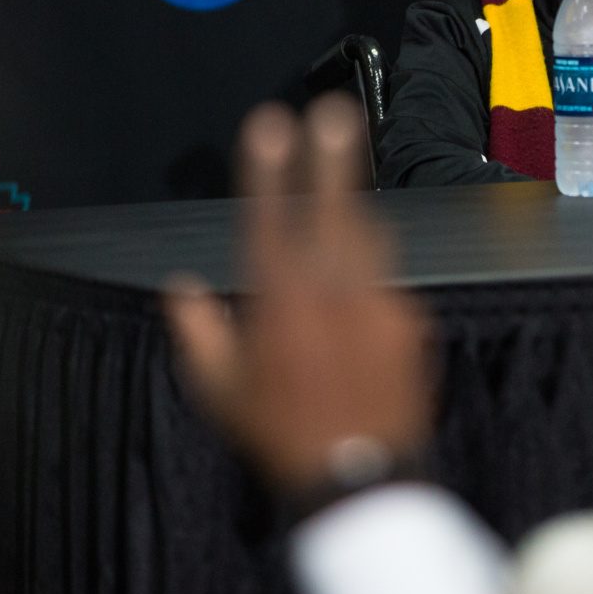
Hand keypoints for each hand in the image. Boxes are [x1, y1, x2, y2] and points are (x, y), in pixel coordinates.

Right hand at [164, 98, 432, 491]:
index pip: (270, 218)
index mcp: (279, 304)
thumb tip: (180, 289)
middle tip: (336, 112)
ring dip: (356, 207)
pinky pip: (390, 281)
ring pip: (369, 238)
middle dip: (334, 157)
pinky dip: (373, 275)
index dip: (269, 167)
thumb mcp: (220, 391)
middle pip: (334, 209)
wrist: (360, 481)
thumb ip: (199, 332)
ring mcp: (379, 304)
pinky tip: (360, 288)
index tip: (271, 123)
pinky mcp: (411, 321)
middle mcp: (333, 295)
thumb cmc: (281, 437)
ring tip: (344, 176)